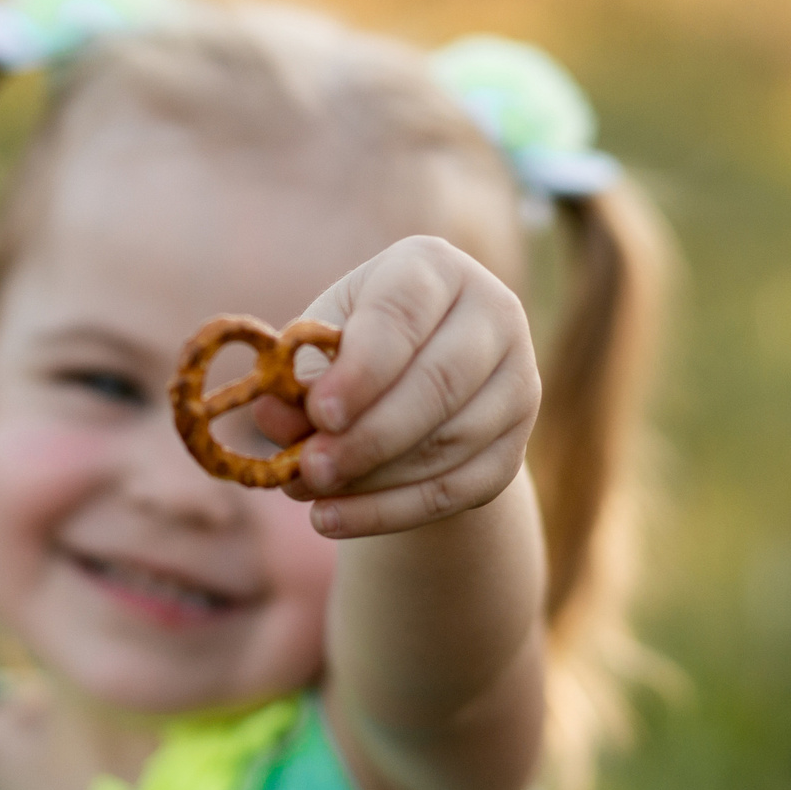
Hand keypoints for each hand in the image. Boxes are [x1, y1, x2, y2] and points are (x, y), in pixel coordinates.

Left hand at [260, 236, 541, 537]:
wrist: (417, 384)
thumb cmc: (356, 349)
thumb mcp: (321, 347)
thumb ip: (297, 377)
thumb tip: (273, 416)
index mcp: (435, 268)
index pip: (403, 314)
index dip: (362, 369)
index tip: (319, 414)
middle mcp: (494, 314)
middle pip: (440, 382)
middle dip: (369, 434)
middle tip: (310, 469)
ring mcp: (518, 381)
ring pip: (451, 442)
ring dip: (375, 478)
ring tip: (311, 493)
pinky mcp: (515, 445)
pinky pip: (460, 488)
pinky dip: (393, 512)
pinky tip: (337, 520)